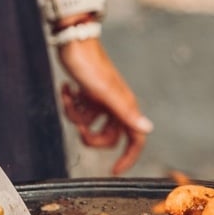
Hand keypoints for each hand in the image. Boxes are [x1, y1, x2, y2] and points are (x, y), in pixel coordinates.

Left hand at [57, 38, 152, 174]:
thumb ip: (125, 112)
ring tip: (70, 97)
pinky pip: (78, 111)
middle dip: (91, 137)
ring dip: (75, 114)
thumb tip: (147, 130)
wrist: (73, 43)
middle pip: (108, 137)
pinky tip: (66, 89)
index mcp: (125, 106)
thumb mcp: (105, 93)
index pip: (134, 139)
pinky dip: (69, 103)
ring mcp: (101, 101)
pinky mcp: (87, 95)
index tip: (114, 171)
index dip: (128, 157)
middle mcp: (115, 105)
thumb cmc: (90, 66)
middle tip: (79, 130)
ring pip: (89, 124)